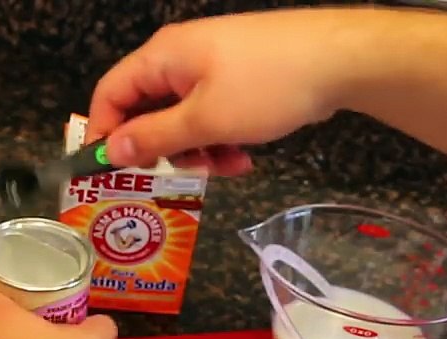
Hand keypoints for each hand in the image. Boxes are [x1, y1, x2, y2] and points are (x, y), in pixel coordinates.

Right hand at [86, 9, 366, 172]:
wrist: (343, 59)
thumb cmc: (267, 86)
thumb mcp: (205, 121)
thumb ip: (153, 138)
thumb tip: (110, 151)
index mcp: (163, 57)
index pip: (110, 94)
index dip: (103, 133)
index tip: (110, 172)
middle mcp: (181, 56)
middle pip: (147, 109)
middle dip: (163, 148)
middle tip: (183, 174)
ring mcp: (213, 65)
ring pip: (183, 117)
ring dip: (198, 150)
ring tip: (227, 166)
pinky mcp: (240, 76)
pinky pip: (212, 112)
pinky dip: (221, 138)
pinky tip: (245, 157)